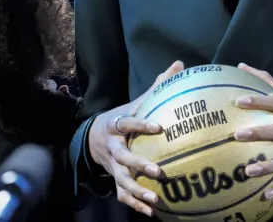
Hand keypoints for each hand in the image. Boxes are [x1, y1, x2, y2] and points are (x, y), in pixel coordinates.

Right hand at [87, 60, 184, 216]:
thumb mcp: (135, 102)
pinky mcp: (115, 180)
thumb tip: (179, 65)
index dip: (142, 125)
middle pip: (123, 157)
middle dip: (139, 165)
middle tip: (158, 172)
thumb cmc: (123, 118)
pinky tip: (153, 212)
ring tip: (156, 199)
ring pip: (122, 181)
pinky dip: (137, 205)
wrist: (93, 138)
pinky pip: (123, 195)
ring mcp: (113, 166)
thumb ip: (157, 86)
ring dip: (138, 191)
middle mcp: (112, 147)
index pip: (129, 123)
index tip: (159, 127)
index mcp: (117, 124)